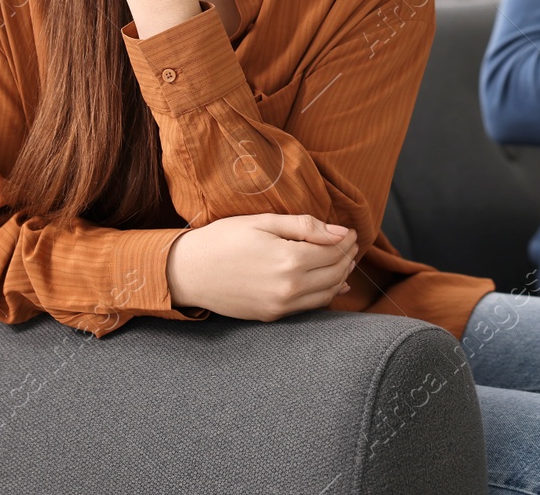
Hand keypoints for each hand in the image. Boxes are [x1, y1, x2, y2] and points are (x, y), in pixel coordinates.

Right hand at [166, 213, 358, 321]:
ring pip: (326, 293)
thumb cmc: (223, 239)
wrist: (189, 271)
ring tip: (344, 260)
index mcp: (289, 260)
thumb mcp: (263, 222)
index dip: (346, 241)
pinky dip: (326, 294)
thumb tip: (340, 233)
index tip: (350, 231)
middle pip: (334, 273)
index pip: (334, 252)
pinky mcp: (272, 316)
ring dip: (340, 276)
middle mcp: (289, 288)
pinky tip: (332, 283)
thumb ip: (305, 227)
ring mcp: (280, 306)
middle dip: (347, 256)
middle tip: (350, 243)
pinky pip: (309, 307)